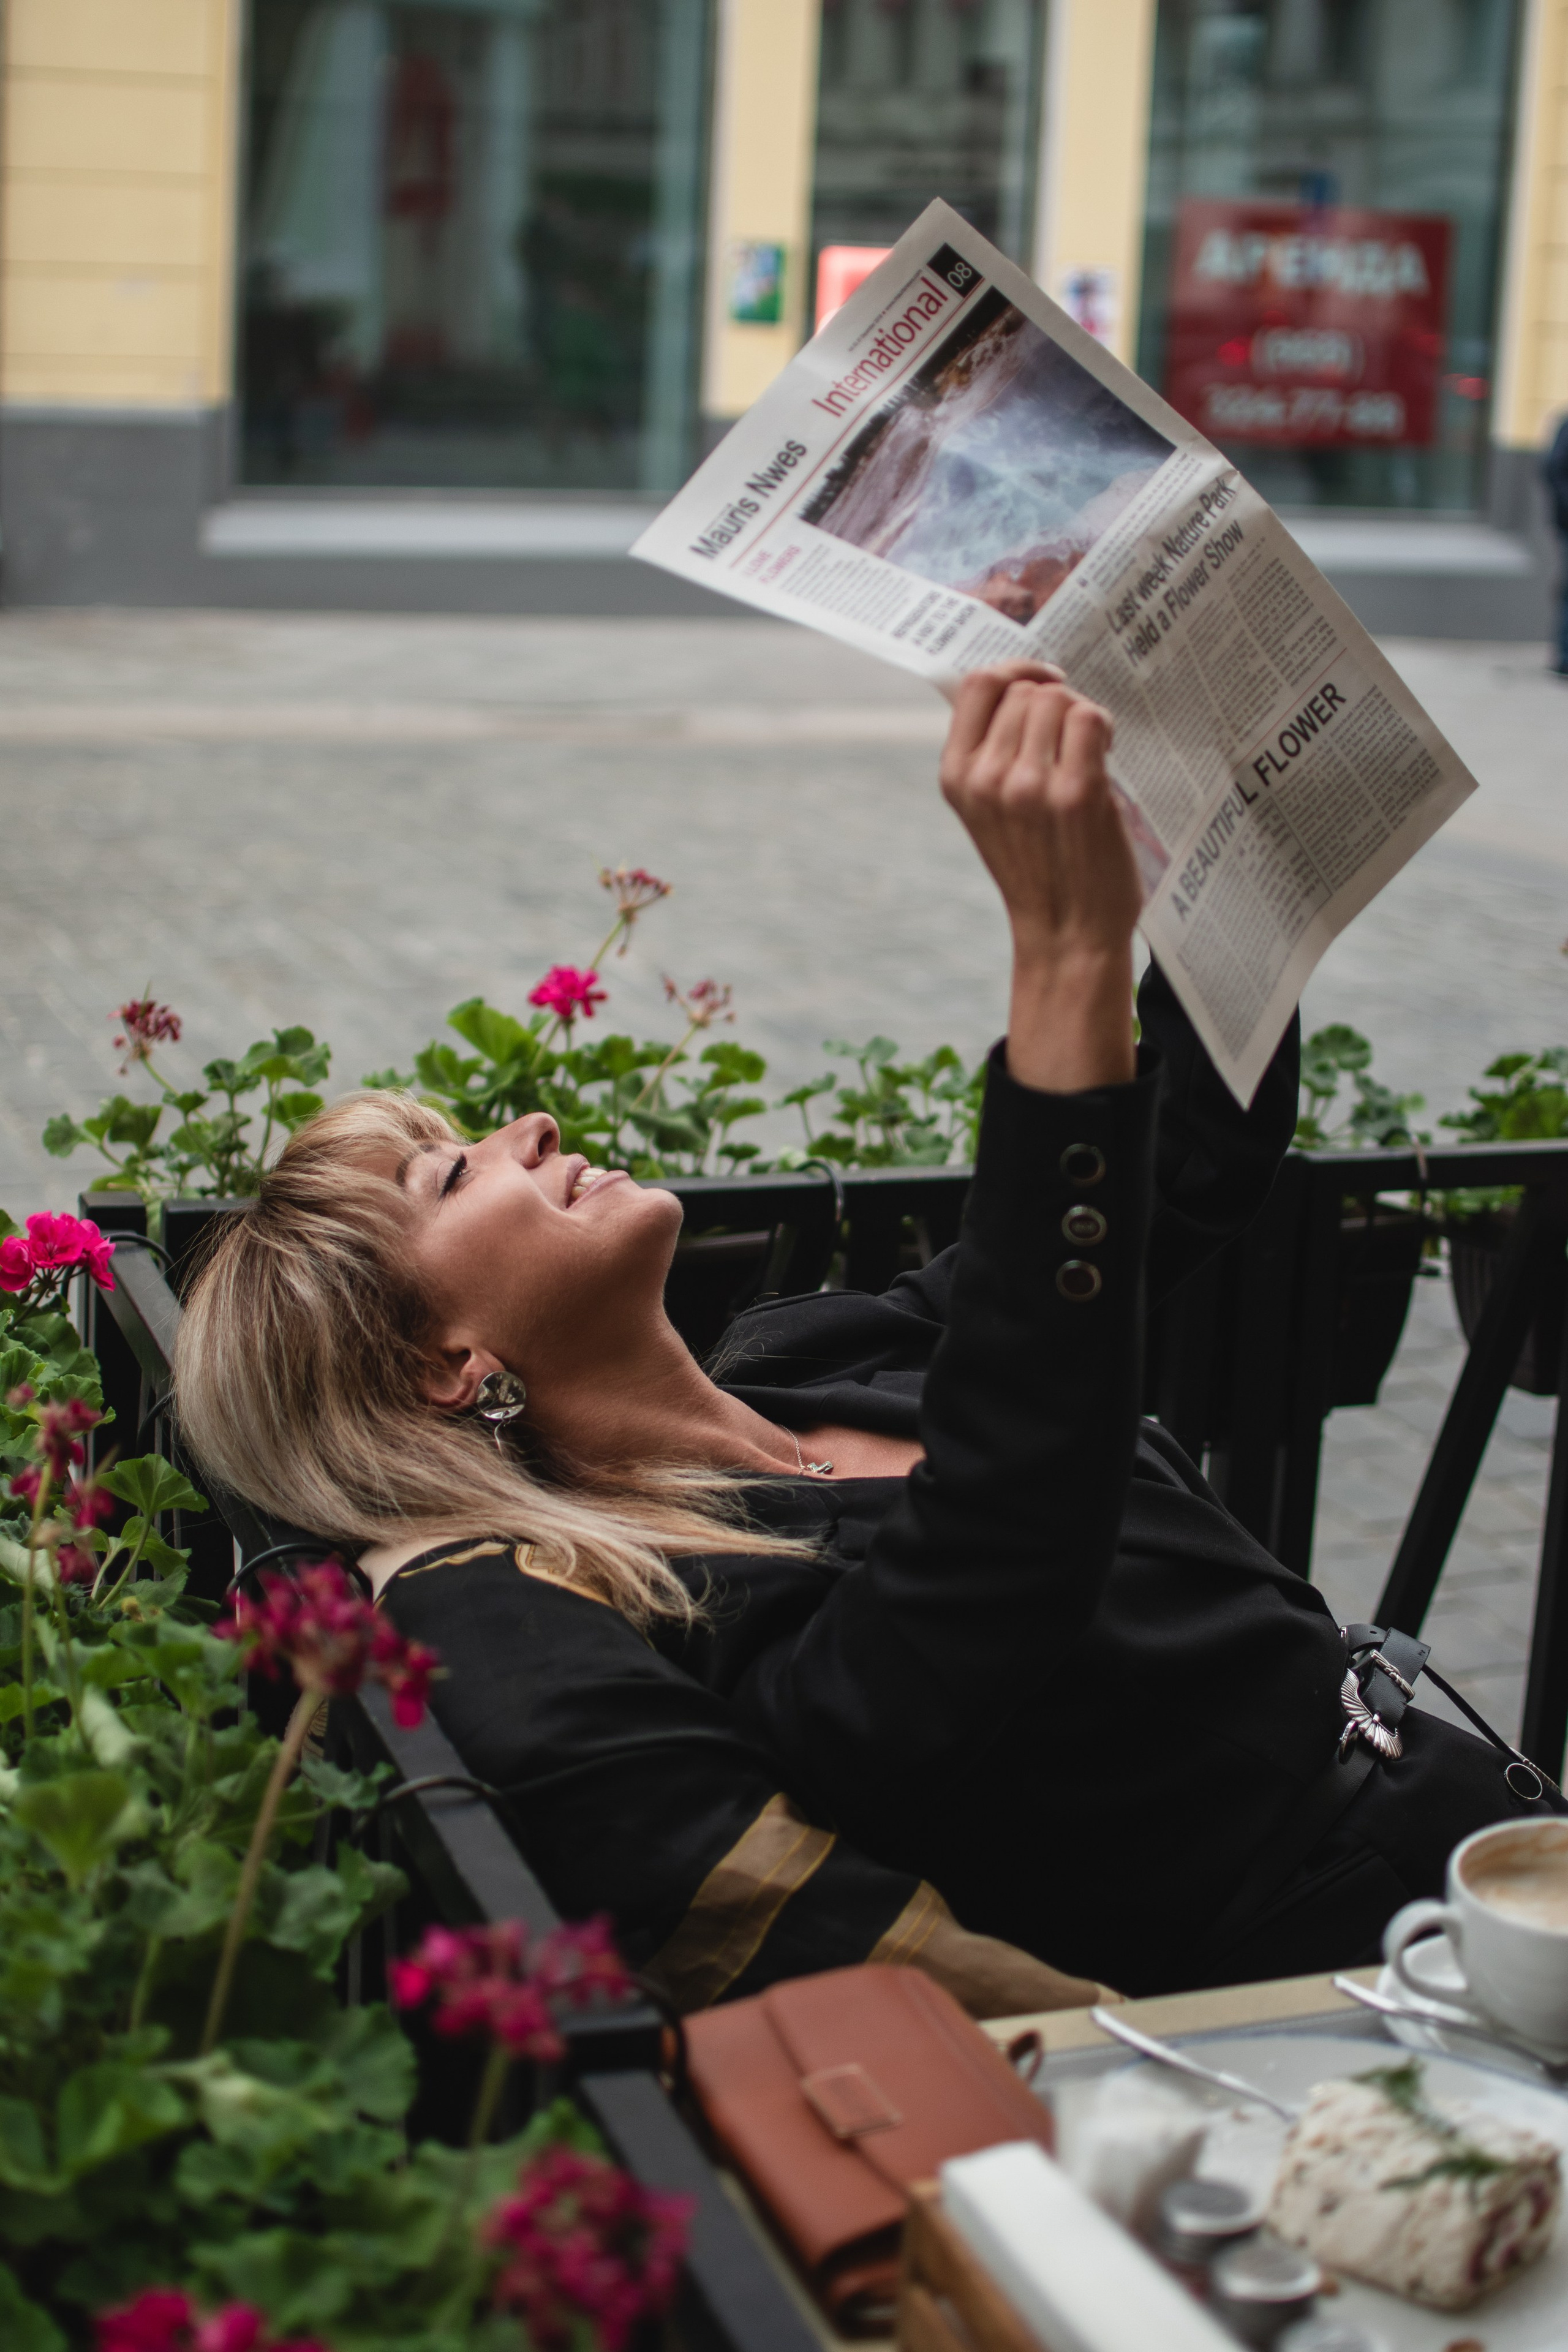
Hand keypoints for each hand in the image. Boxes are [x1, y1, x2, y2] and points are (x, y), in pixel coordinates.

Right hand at [940, 664, 1139, 1091]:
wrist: (1068, 932)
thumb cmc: (1038, 867)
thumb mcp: (989, 810)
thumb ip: (990, 753)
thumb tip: (1022, 684)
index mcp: (957, 777)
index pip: (976, 684)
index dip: (1016, 669)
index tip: (1044, 681)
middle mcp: (986, 778)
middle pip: (1026, 690)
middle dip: (1057, 702)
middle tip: (1074, 739)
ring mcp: (1030, 785)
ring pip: (1060, 700)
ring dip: (1082, 715)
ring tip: (1090, 752)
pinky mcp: (1077, 793)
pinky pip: (1091, 719)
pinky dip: (1104, 728)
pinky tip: (1106, 755)